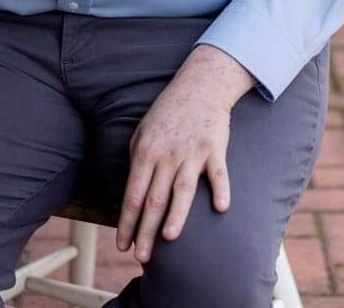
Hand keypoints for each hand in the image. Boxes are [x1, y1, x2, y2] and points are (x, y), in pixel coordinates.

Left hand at [115, 49, 250, 262]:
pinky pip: (218, 173)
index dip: (127, 222)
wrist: (200, 85)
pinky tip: (220, 208)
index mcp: (145, 152)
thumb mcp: (142, 132)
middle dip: (146, 231)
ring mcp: (192, 153)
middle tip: (141, 257)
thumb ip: (137, 161)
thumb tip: (132, 194)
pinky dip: (220, 190)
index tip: (122, 245)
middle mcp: (166, 155)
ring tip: (169, 239)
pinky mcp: (215, 149)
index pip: (132, 195)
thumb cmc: (168, 112)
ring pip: (182, 190)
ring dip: (175, 215)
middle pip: (154, 199)